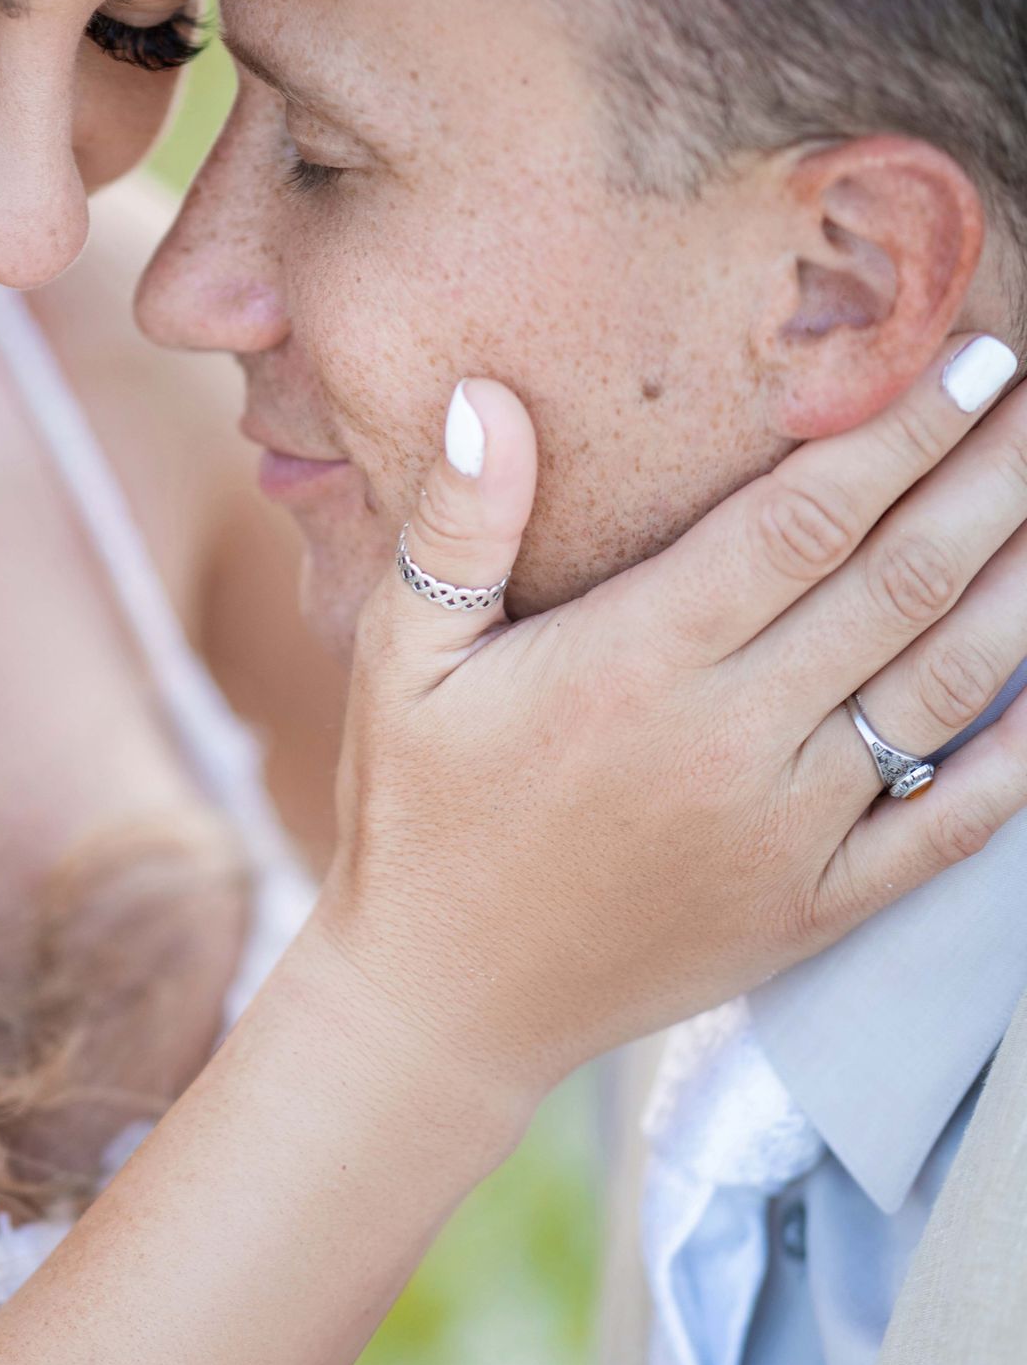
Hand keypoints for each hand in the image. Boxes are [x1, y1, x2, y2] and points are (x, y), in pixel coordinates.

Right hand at [316, 334, 1026, 1097]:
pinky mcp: (815, 908)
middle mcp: (728, 741)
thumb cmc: (416, 816)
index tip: (966, 356)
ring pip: (942, 688)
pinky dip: (1021, 756)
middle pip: (897, 584)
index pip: (801, 521)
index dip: (897, 432)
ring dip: (1020, 589)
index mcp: (633, 664)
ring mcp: (785, 832)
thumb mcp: (400, 661)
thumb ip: (456, 527)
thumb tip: (486, 395)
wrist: (440, 1008)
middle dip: (986, 481)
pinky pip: (950, 825)